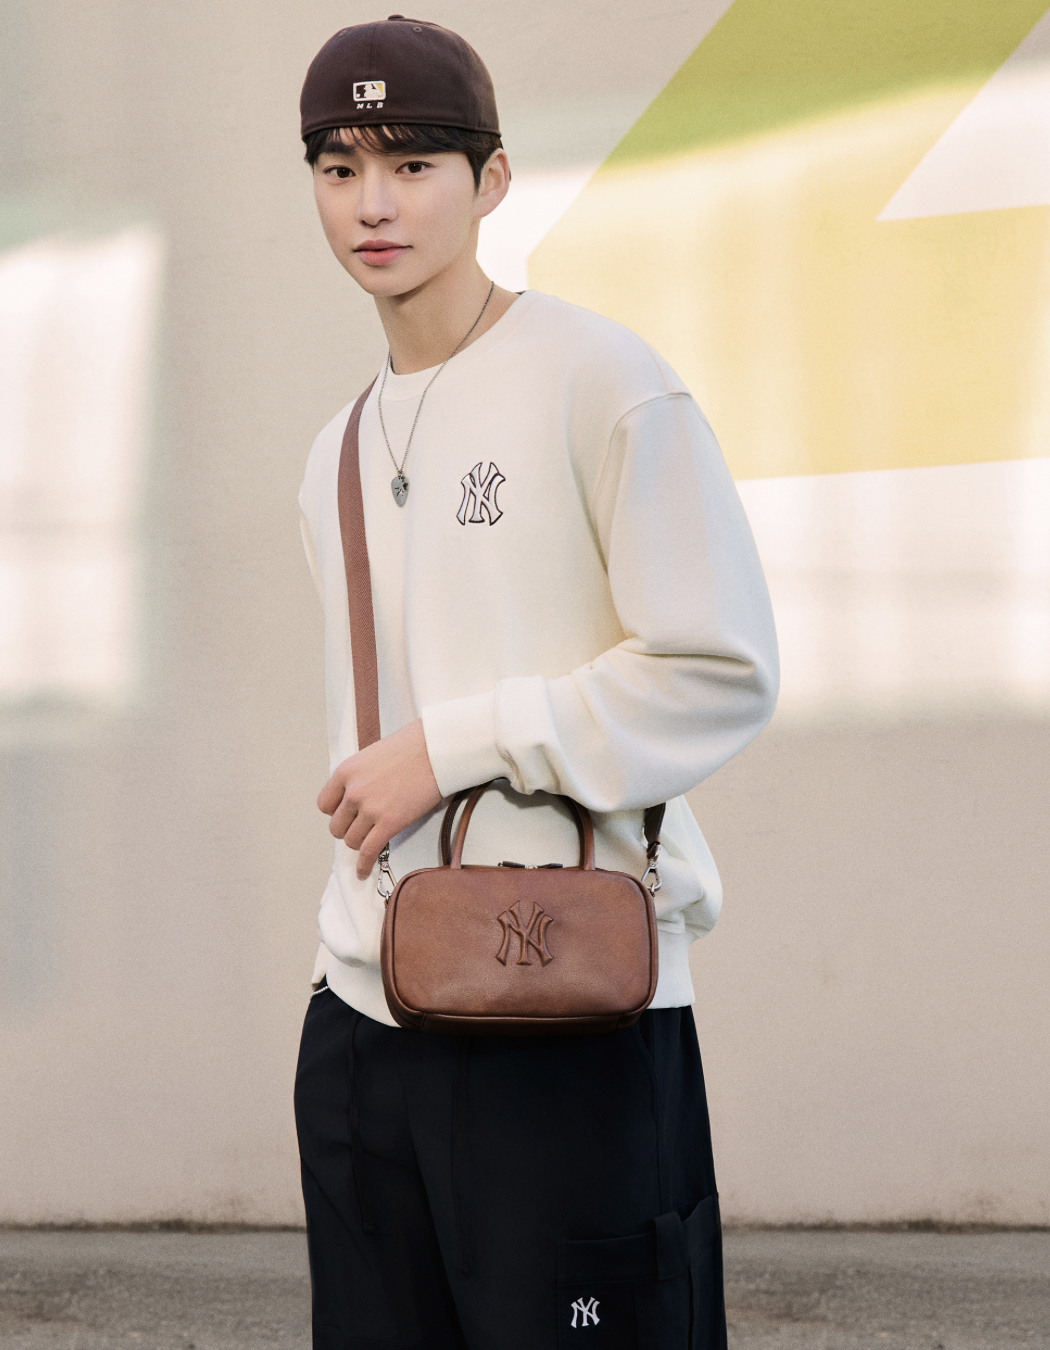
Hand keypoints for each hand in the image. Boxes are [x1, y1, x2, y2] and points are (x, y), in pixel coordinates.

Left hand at [317, 719, 442, 879]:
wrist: (435, 749)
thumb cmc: (412, 747)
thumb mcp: (373, 756)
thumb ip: (361, 776)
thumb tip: (362, 794)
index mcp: (346, 772)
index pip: (324, 804)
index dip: (336, 813)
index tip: (346, 815)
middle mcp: (353, 791)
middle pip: (337, 826)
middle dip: (349, 829)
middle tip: (363, 827)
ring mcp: (370, 808)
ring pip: (351, 841)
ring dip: (360, 843)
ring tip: (371, 841)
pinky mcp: (389, 822)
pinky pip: (368, 851)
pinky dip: (364, 865)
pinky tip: (363, 871)